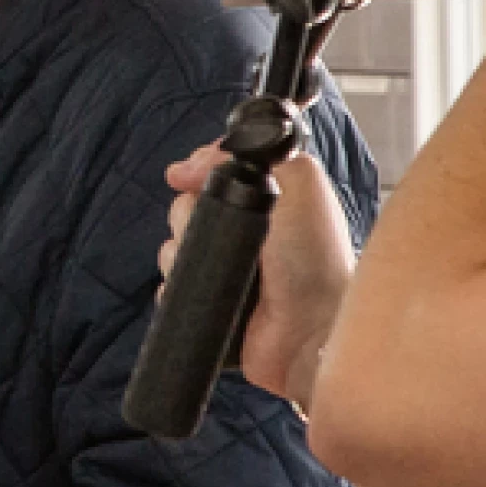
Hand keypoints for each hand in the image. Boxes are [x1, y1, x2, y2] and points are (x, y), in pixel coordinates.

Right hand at [162, 143, 356, 414]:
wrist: (310, 330)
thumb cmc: (316, 260)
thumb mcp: (300, 183)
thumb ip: (256, 156)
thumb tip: (192, 163)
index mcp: (265, 200)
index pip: (210, 172)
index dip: (196, 171)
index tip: (186, 176)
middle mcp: (244, 232)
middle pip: (184, 206)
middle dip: (189, 215)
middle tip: (227, 231)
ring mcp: (225, 267)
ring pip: (172, 246)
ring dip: (182, 254)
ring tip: (223, 268)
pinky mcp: (210, 299)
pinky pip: (170, 285)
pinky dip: (177, 285)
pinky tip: (206, 289)